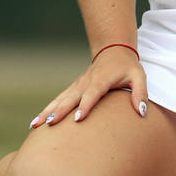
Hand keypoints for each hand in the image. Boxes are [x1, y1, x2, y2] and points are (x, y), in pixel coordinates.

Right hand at [29, 46, 147, 127]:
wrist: (114, 51)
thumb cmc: (128, 67)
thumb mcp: (139, 76)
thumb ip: (141, 93)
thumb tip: (141, 112)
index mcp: (102, 79)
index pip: (92, 93)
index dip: (85, 105)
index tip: (76, 119)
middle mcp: (86, 81)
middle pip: (71, 98)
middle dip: (59, 111)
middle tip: (50, 124)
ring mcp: (77, 85)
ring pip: (60, 99)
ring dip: (47, 111)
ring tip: (35, 125)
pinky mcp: (73, 88)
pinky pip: (58, 100)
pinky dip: (47, 110)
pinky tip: (36, 122)